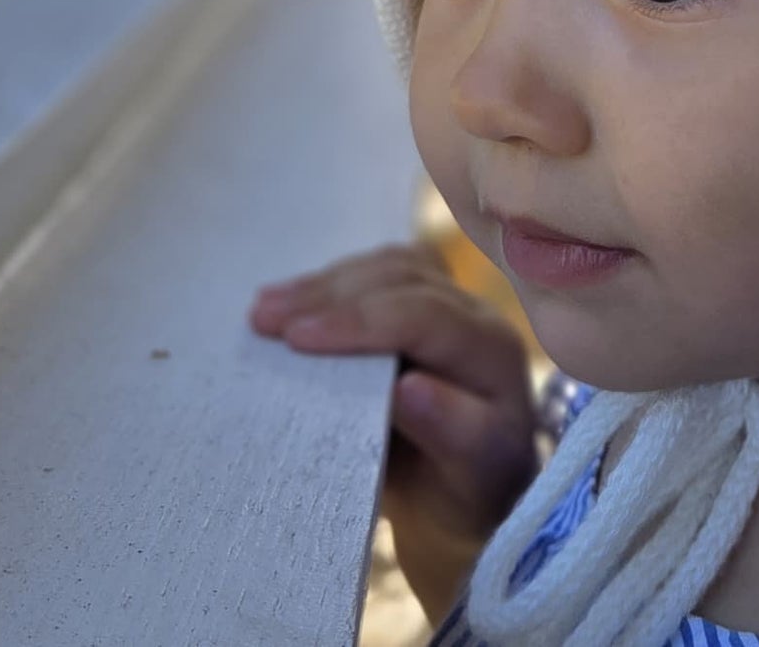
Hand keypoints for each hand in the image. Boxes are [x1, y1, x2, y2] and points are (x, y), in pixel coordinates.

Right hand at [249, 241, 537, 619]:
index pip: (424, 316)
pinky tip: (289, 300)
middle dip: (330, 296)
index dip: (359, 321)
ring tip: (264, 309)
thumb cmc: (471, 488)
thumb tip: (408, 388)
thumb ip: (451, 430)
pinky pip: (378, 276)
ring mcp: (451, 303)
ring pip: (388, 268)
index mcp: (494, 353)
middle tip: (264, 320)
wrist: (473, 490)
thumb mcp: (470, 474)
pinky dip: (332, 286)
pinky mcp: (421, 305)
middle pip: (403, 280)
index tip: (296, 337)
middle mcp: (477, 316)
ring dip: (325, 284)